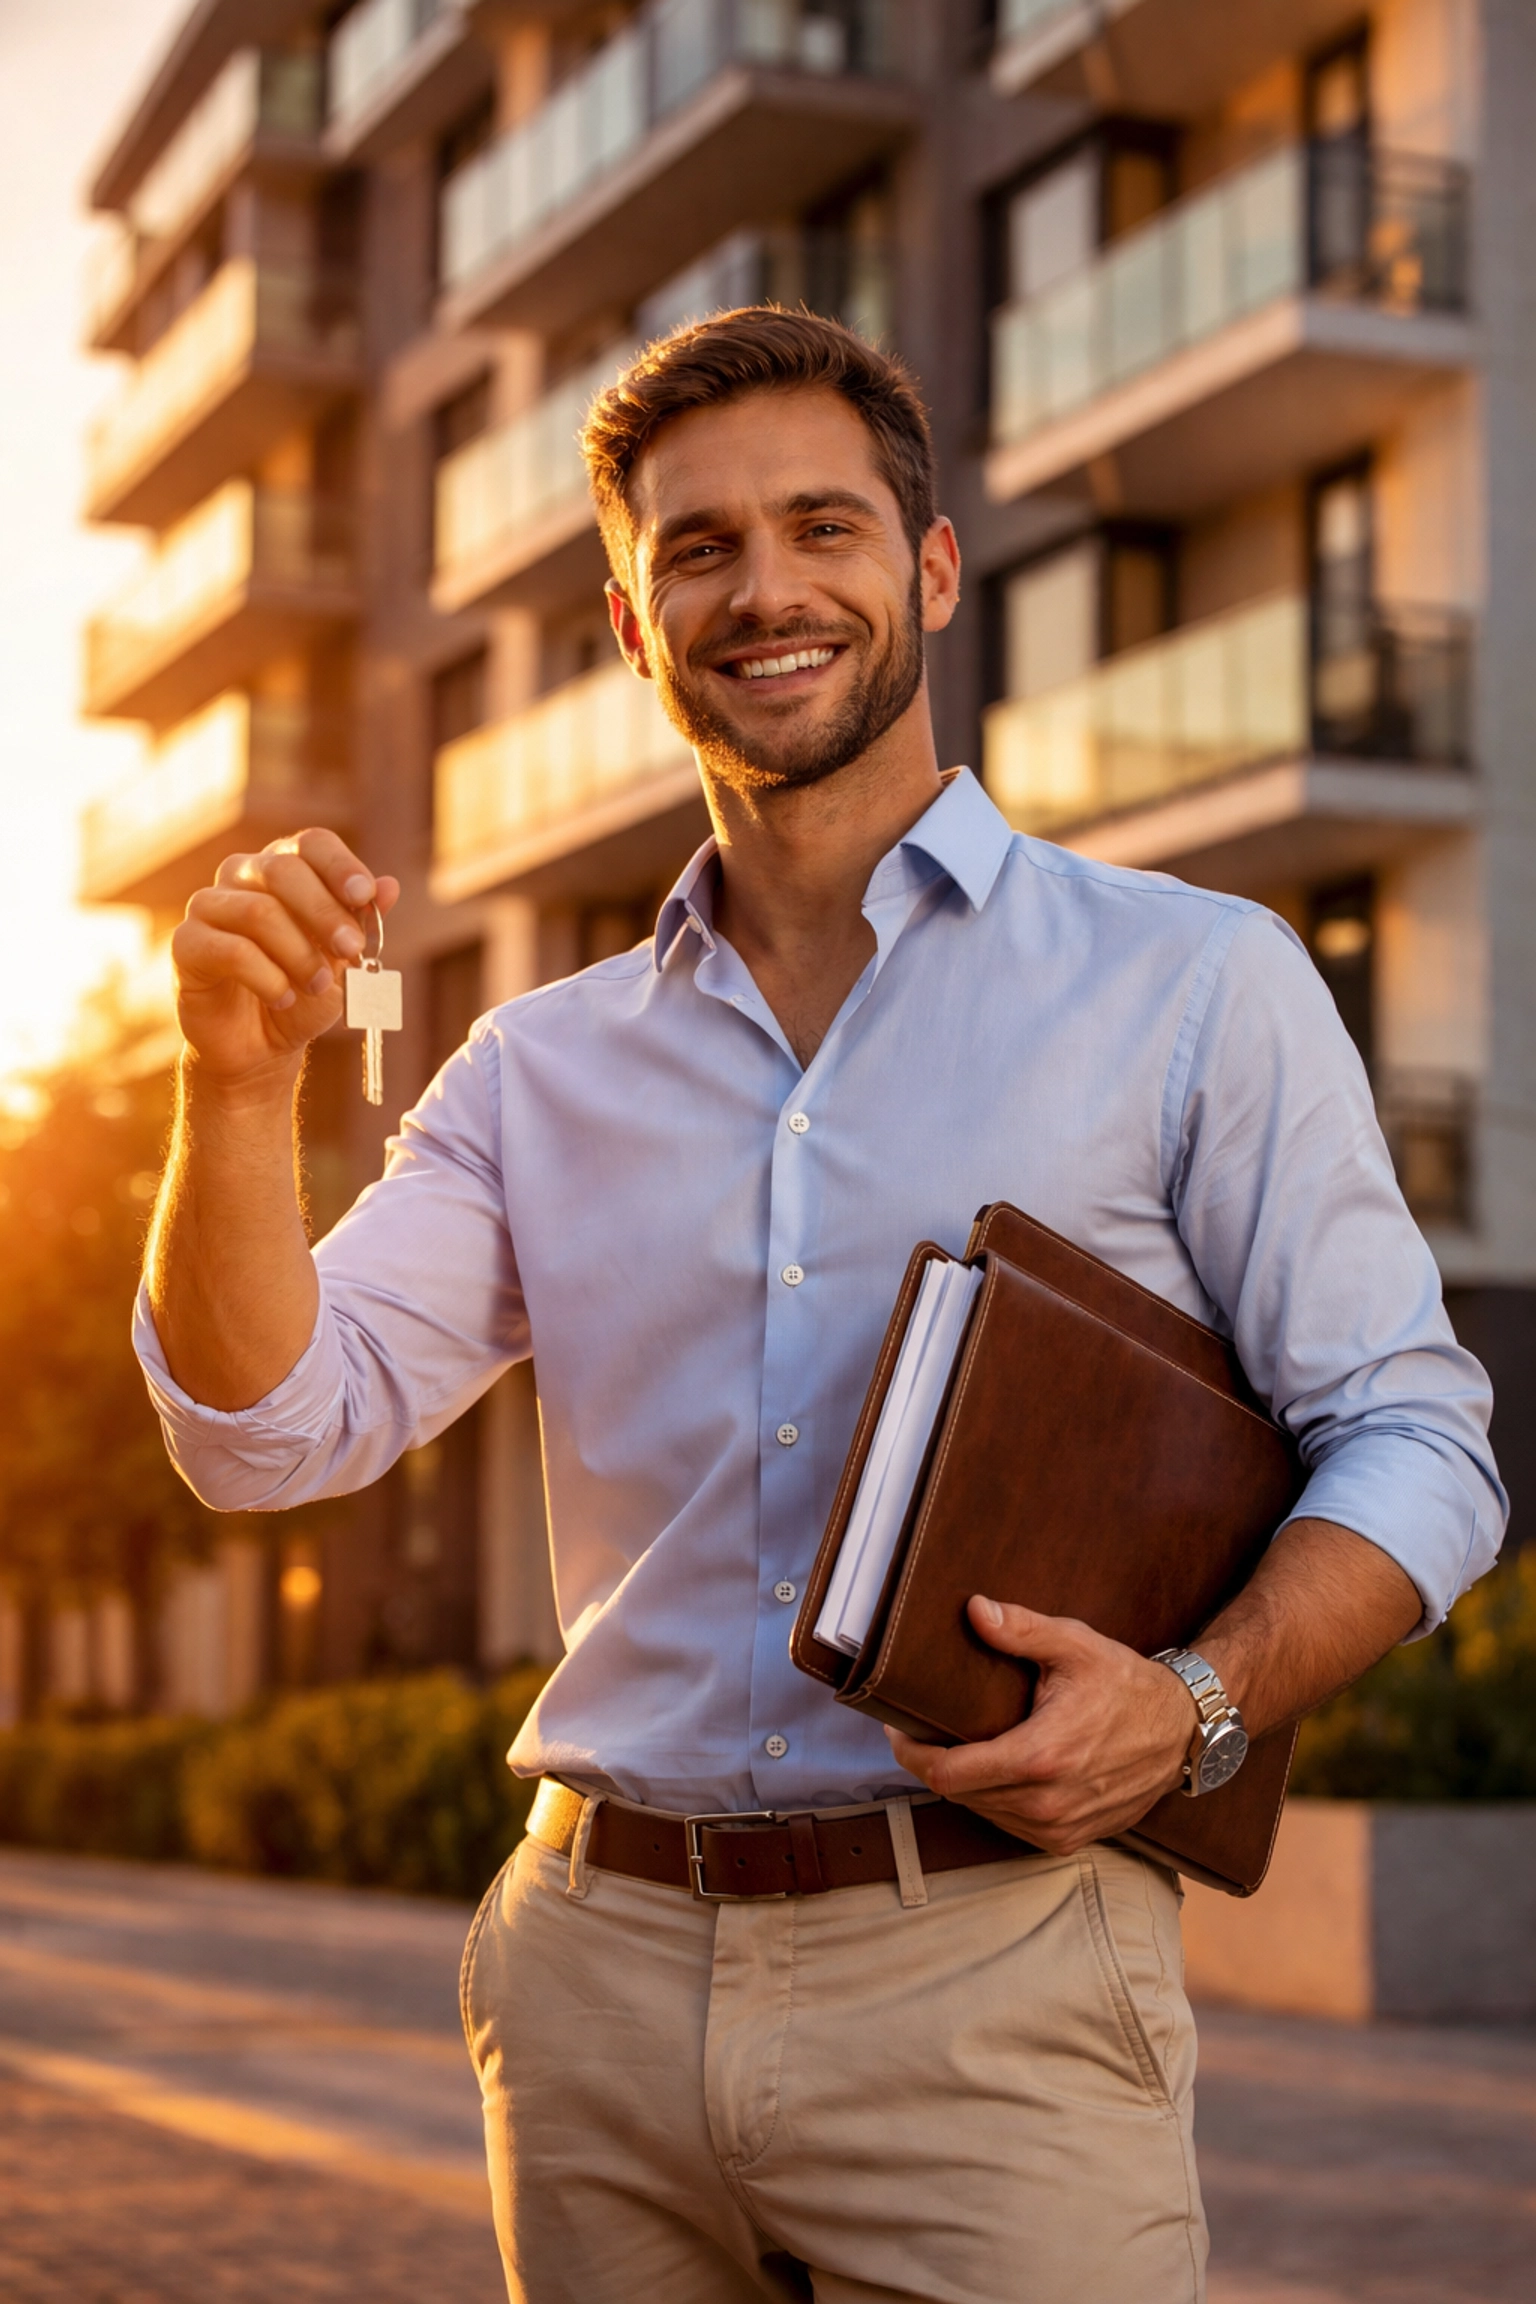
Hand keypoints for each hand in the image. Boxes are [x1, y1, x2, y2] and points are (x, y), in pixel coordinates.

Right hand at [171, 830, 399, 1090]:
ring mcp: (208, 906)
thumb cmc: (302, 994)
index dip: (340, 865)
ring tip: (317, 987)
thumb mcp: (341, 962)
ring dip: (299, 954)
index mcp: (283, 869)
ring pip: (258, 911)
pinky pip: (230, 950)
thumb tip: (390, 886)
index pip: (310, 844)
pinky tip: (282, 998)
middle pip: (282, 870)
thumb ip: (361, 923)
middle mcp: (240, 876)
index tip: (365, 897)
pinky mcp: (186, 944)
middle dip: (324, 913)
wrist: (259, 1047)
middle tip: (350, 951)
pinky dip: (268, 978)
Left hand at [885, 1597, 1197, 1856]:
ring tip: (959, 1745)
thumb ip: (1021, 1629)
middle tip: (923, 1728)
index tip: (897, 1730)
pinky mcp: (1071, 1840)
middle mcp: (1047, 1802)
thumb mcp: (1075, 1646)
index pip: (947, 1774)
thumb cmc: (1126, 1684)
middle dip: (934, 1762)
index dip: (912, 1754)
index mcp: (1040, 1757)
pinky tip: (997, 1769)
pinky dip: (996, 1800)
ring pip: (982, 1812)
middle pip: (958, 1794)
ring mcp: (1060, 1828)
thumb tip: (973, 1610)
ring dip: (965, 1783)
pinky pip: (1011, 1825)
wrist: (1184, 1732)